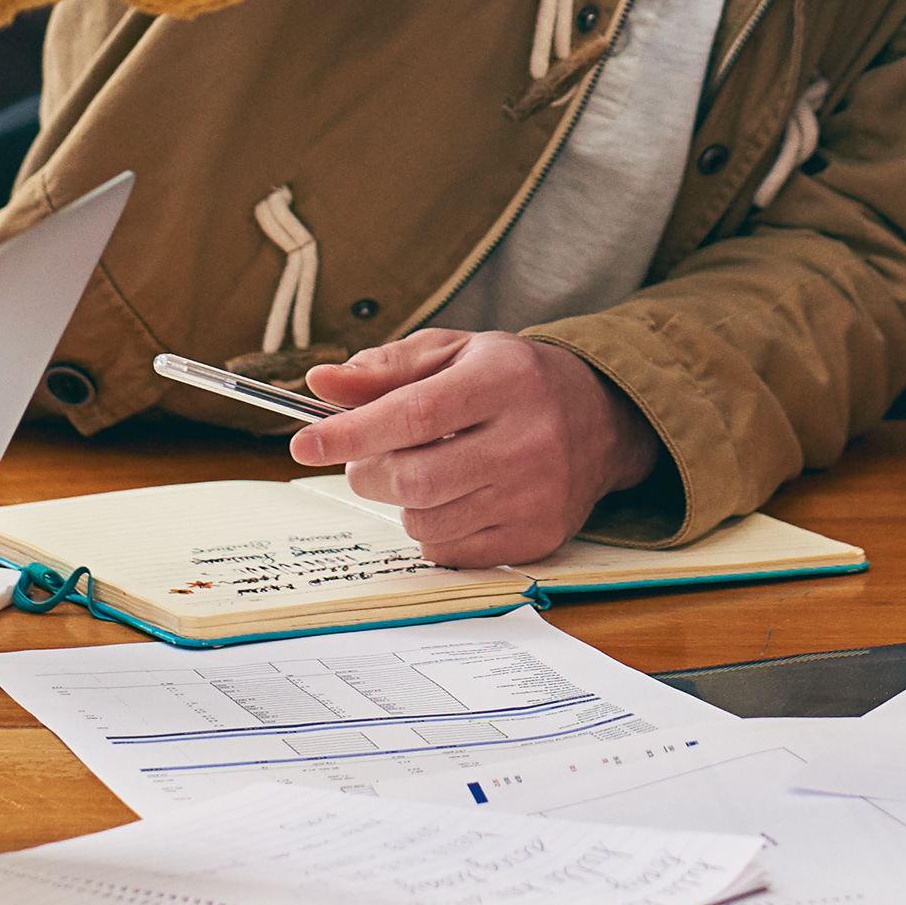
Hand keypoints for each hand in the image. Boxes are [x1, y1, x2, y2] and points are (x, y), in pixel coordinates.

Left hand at [287, 330, 663, 564]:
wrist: (601, 420)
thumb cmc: (513, 380)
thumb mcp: (454, 353)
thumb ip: (385, 367)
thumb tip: (321, 384)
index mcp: (504, 381)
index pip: (415, 414)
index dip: (352, 432)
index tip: (304, 442)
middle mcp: (528, 441)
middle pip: (415, 478)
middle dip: (369, 472)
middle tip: (366, 459)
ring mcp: (536, 496)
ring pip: (426, 521)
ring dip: (402, 502)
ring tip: (423, 472)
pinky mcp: (537, 538)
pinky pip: (450, 551)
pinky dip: (432, 529)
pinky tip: (454, 498)